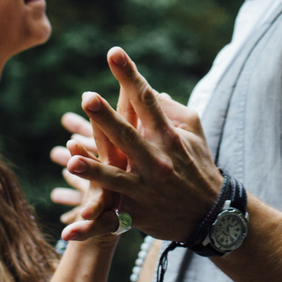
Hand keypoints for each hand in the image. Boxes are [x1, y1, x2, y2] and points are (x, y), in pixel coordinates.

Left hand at [61, 48, 222, 242]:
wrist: (211, 215)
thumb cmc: (198, 166)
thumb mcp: (194, 133)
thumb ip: (172, 110)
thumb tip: (150, 91)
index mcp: (168, 137)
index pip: (146, 101)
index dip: (129, 76)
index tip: (113, 53)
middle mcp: (156, 161)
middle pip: (128, 136)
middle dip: (107, 118)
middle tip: (88, 97)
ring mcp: (145, 189)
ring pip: (115, 178)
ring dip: (94, 168)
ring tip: (71, 157)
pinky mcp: (135, 213)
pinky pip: (110, 220)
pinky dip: (91, 227)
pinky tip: (70, 229)